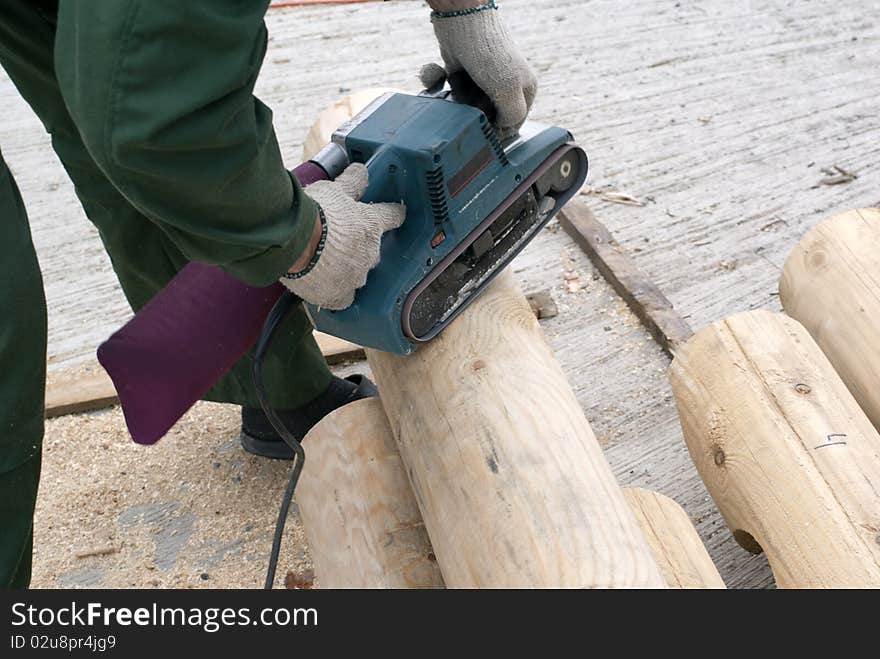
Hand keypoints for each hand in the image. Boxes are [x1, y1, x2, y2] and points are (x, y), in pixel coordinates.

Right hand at [281, 163, 404, 309]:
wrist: (295, 242)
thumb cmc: (314, 213)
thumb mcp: (334, 190)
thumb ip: (350, 183)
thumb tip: (360, 169)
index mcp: (372, 225)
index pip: (392, 216)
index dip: (393, 214)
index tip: (395, 213)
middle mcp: (370, 253)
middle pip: (372, 250)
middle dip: (359, 246)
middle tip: (338, 239)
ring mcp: (356, 276)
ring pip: (357, 274)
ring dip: (346, 268)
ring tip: (324, 262)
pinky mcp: (339, 295)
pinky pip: (343, 298)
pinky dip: (335, 292)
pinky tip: (325, 286)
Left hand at [422, 1, 536, 133]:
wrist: (463, 21)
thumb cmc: (490, 54)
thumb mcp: (509, 89)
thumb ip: (512, 116)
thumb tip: (503, 130)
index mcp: (526, 89)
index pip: (515, 124)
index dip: (500, 130)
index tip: (485, 128)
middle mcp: (508, 87)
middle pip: (494, 118)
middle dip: (481, 118)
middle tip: (472, 109)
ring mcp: (487, 82)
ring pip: (476, 110)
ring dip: (465, 108)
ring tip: (461, 95)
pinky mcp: (467, 77)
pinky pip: (459, 97)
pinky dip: (453, 96)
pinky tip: (451, 86)